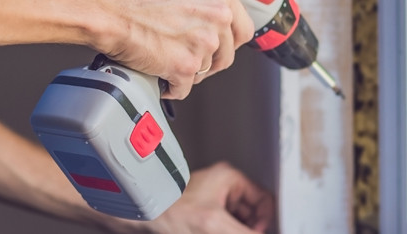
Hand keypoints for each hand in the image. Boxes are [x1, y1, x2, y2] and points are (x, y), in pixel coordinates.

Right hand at [95, 0, 254, 99]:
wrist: (107, 5)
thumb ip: (199, 0)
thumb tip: (200, 14)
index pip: (242, 27)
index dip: (228, 41)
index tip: (220, 47)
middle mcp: (217, 16)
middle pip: (226, 54)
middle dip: (208, 61)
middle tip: (190, 59)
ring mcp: (204, 43)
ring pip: (204, 72)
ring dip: (187, 72)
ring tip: (166, 63)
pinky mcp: (185, 67)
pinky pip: (183, 88)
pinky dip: (170, 86)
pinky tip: (158, 76)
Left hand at [104, 162, 273, 233]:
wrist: (142, 215)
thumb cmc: (167, 210)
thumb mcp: (213, 225)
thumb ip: (243, 232)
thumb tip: (262, 233)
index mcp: (229, 177)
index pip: (264, 199)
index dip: (265, 220)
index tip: (258, 232)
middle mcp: (223, 186)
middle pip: (253, 212)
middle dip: (249, 227)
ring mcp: (214, 199)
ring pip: (239, 221)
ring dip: (236, 230)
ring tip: (219, 232)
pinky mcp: (206, 213)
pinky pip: (226, 225)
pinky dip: (225, 231)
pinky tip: (215, 233)